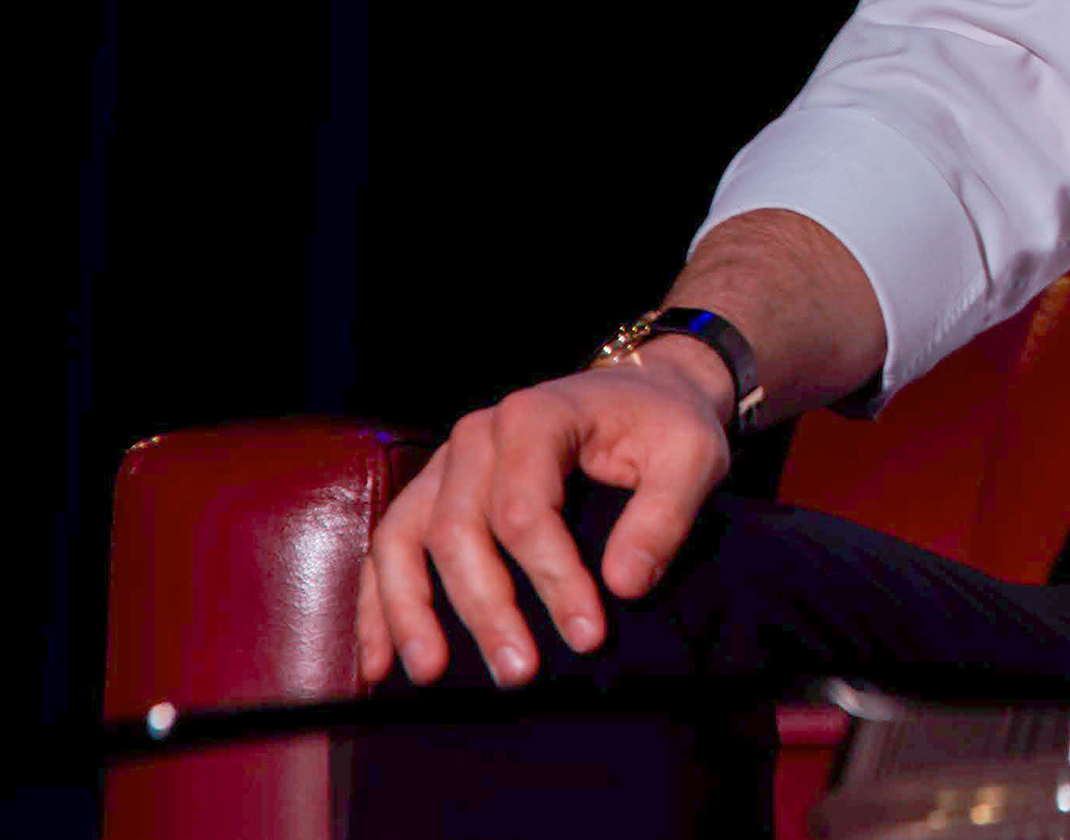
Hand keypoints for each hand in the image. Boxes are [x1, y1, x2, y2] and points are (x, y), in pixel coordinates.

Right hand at [356, 345, 734, 688]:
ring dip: (411, 612)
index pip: (525, 509)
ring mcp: (447, 463)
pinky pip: (389, 545)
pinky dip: (378, 603)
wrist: (644, 395)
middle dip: (486, 608)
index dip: (552, 578)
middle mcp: (477, 435)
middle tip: (519, 675)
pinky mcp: (435, 492)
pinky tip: (380, 661)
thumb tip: (623, 586)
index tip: (588, 635)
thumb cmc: (665, 425)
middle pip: (459, 529)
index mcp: (536, 416)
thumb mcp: (692, 457)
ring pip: (405, 538)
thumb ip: (664, 516)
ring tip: (430, 674)